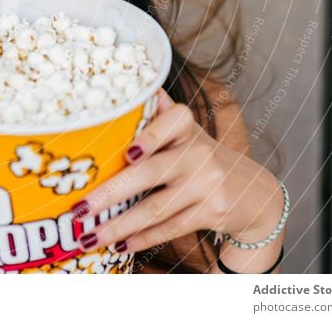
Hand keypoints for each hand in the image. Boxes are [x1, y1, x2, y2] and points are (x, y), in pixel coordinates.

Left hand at [70, 88, 284, 253]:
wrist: (252, 192)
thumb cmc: (200, 156)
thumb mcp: (185, 132)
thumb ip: (159, 112)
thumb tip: (136, 86)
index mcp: (185, 126)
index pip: (167, 125)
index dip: (148, 138)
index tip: (126, 153)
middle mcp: (198, 153)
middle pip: (149, 174)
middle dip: (110, 193)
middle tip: (78, 208)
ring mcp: (207, 184)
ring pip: (155, 208)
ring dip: (119, 226)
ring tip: (88, 237)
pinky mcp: (212, 212)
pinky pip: (170, 227)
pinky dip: (143, 238)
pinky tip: (120, 246)